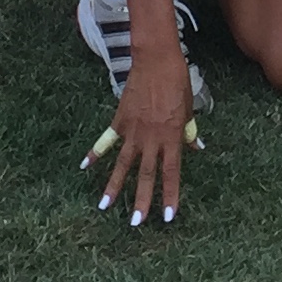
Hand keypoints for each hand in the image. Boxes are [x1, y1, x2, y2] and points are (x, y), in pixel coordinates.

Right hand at [86, 44, 199, 225]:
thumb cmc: (177, 81)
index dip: (170, 194)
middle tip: (135, 223)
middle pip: (146, 174)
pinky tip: (85, 167)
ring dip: (114, 186)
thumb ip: (189, 131)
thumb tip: (196, 147)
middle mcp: (152, 137)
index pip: (171, 172)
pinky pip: (107, 140)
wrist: (156, 58)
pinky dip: (95, 152)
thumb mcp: (189, 107)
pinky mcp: (120, 119)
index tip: (167, 216)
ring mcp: (133, 129)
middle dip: (142, 200)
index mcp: (172, 135)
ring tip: (104, 205)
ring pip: (123, 164)